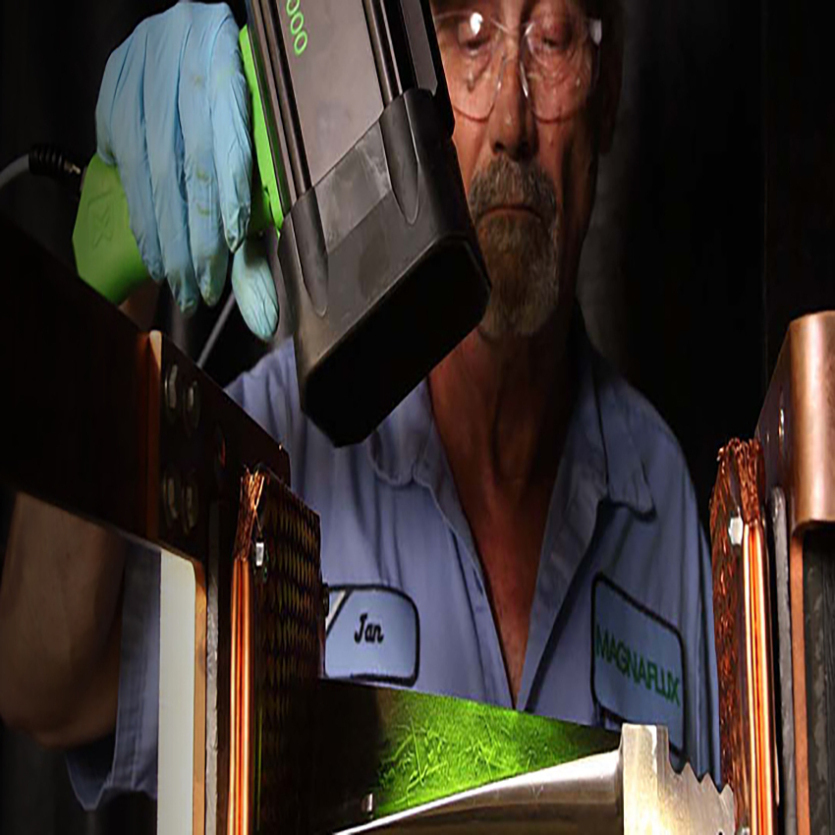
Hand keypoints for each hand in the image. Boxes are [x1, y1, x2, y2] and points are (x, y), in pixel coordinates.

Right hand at [96, 1, 277, 339]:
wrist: (192, 35)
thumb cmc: (241, 102)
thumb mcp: (260, 143)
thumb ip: (260, 216)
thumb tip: (265, 308)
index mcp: (231, 63)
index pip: (228, 143)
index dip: (226, 201)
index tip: (229, 254)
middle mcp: (184, 58)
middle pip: (187, 165)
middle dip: (194, 238)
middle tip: (197, 291)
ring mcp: (144, 71)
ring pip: (151, 168)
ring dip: (163, 235)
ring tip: (174, 281)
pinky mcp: (116, 85)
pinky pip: (124, 158)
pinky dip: (139, 211)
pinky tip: (150, 249)